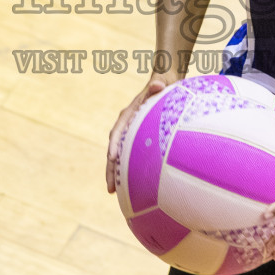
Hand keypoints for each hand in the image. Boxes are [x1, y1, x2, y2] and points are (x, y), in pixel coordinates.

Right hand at [105, 76, 168, 192]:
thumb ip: (158, 84)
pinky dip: (128, 170)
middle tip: (110, 188)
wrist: (163, 83)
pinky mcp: (138, 139)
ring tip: (115, 192)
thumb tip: (158, 85)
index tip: (111, 158)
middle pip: (114, 149)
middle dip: (110, 168)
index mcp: (129, 114)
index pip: (118, 131)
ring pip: (120, 156)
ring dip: (116, 173)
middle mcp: (126, 125)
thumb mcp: (161, 82)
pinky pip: (130, 156)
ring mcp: (131, 133)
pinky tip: (132, 186)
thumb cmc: (163, 83)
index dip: (114, 145)